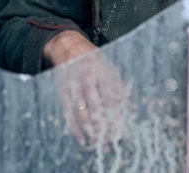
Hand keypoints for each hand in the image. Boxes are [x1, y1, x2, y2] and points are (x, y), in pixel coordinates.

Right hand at [44, 32, 132, 148]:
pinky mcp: (62, 92)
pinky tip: (82, 139)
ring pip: (82, 113)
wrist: (66, 45)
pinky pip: (68, 113)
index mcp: (101, 71)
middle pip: (96, 107)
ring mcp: (73, 86)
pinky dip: (75, 128)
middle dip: (104, 127)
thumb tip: (126, 100)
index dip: (115, 116)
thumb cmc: (91, 58)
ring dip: (90, 131)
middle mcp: (87, 79)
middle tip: (111, 143)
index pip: (110, 98)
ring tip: (99, 144)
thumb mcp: (107, 64)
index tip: (121, 131)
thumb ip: (117, 82)